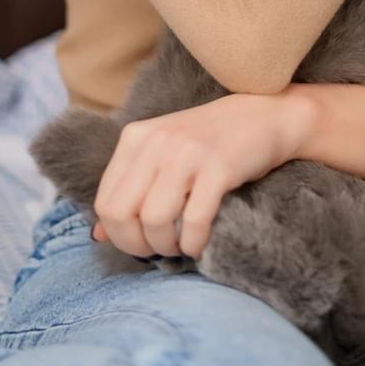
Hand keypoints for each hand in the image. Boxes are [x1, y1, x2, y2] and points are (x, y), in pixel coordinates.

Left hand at [90, 89, 313, 258]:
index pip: (105, 201)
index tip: (140, 242)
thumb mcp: (163, 154)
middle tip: (158, 250)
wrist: (266, 115)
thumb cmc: (212, 141)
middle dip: (136, 245)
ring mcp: (188, 152)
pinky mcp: (219, 167)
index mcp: (136, 137)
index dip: (118, 234)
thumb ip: (130, 189)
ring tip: (179, 245)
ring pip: (154, 220)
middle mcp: (157, 141)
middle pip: (121, 214)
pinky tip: (198, 243)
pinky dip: (192, 243)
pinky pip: (193, 220)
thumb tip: (97, 235)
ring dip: (165, 246)